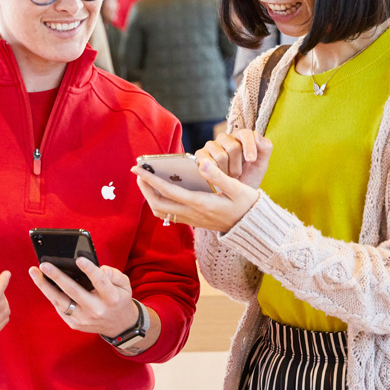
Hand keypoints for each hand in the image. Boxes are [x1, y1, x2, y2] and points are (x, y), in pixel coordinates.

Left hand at [27, 259, 138, 336]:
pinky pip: (60, 307)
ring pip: (60, 301)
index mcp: (111, 298)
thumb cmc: (119, 298)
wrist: (119, 325)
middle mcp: (96, 310)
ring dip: (45, 286)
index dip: (89, 270)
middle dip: (57, 277)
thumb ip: (114, 274)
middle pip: (74, 292)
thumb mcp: (125, 284)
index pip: (100, 282)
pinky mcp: (74, 324)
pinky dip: (50, 294)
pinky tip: (42, 282)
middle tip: (44, 264)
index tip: (78, 259)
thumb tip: (99, 268)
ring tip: (34, 272)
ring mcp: (84, 319)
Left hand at [132, 157, 260, 233]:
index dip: (150, 180)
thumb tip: (202, 162)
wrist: (252, 228)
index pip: (168, 191)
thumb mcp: (237, 188)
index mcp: (201, 203)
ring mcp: (192, 219)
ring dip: (150, 197)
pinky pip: (169, 214)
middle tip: (139, 173)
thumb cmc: (247, 205)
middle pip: (158, 204)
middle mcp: (193, 213)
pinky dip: (160, 202)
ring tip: (146, 181)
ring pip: (161, 211)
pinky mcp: (193, 222)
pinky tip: (161, 191)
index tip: (138, 168)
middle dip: (145, 189)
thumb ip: (219, 175)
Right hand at [195, 129, 272, 188]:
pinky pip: (207, 161)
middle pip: (233, 147)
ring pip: (221, 155)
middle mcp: (225, 138)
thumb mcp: (261, 165)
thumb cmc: (249, 177)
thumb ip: (265, 148)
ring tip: (228, 176)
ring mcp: (212, 146)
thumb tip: (256, 136)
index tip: (251, 161)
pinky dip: (214, 172)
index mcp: (241, 137)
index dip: (249, 147)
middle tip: (238, 174)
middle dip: (238, 165)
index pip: (246, 134)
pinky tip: (218, 175)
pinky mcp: (201, 154)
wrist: (236, 195)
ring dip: (227, 171)